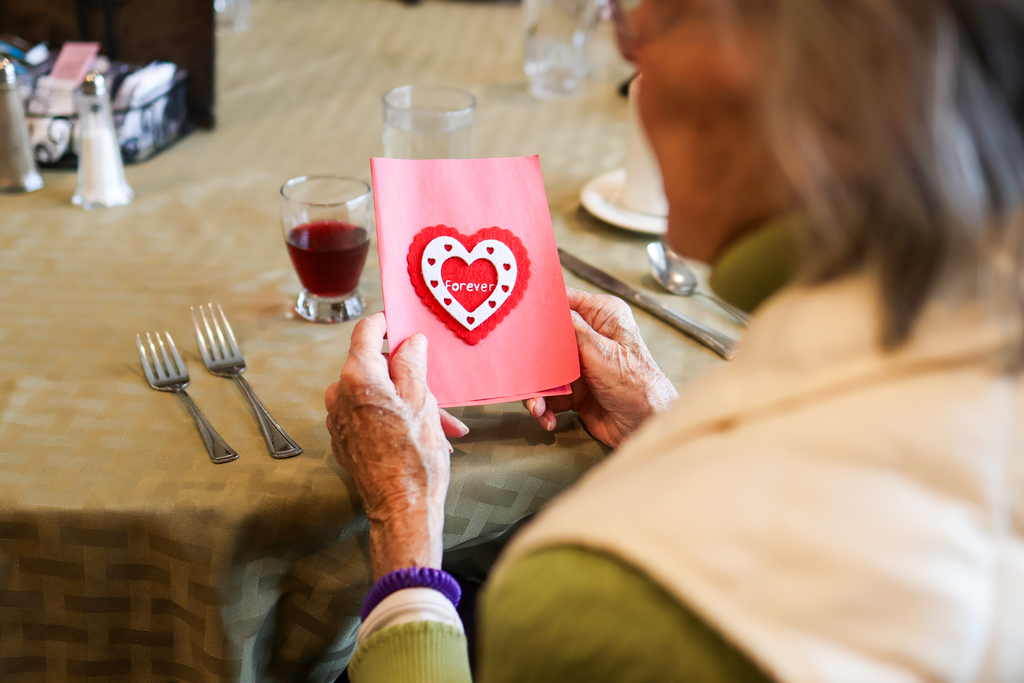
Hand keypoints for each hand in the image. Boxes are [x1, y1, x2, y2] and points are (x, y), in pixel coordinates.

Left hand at [325, 313, 453, 579]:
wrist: (402, 509)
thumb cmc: (415, 457)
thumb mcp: (424, 400)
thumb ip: (412, 362)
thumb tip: (410, 341)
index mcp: (358, 377)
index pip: (366, 331)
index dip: (387, 324)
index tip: (401, 324)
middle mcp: (340, 395)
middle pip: (375, 368)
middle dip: (410, 379)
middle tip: (441, 399)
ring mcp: (339, 420)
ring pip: (377, 395)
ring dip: (408, 404)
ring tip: (441, 427)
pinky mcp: (344, 441)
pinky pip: (370, 417)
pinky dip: (395, 420)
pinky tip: (422, 438)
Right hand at [524, 288, 677, 447]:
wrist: (645, 425)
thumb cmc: (636, 385)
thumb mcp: (600, 351)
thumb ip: (572, 328)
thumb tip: (548, 305)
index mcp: (602, 316)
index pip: (565, 300)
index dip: (540, 305)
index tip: (517, 312)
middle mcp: (590, 337)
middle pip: (548, 338)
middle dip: (532, 359)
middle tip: (522, 370)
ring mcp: (581, 365)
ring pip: (544, 369)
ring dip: (536, 390)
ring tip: (535, 406)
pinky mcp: (575, 390)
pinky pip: (549, 394)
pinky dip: (544, 406)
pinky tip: (546, 417)